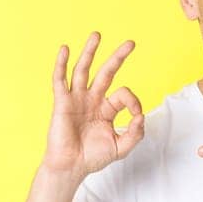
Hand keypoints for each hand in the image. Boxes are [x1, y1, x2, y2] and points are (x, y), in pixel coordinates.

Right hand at [43, 32, 143, 177]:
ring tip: (97, 35)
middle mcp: (92, 100)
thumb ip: (136, 133)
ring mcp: (77, 99)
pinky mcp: (62, 102)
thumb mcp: (122, 147)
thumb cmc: (94, 157)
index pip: (124, 94)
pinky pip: (60, 80)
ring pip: (83, 70)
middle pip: (106, 72)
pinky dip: (61, 64)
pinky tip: (65, 49)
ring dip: (90, 52)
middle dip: (118, 57)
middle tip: (131, 43)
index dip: (134, 101)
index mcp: (107, 109)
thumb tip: (142, 115)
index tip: (136, 115)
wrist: (72, 166)